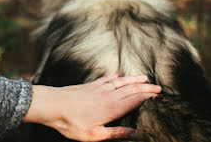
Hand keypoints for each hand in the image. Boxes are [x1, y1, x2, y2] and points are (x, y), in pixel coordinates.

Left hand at [23, 75, 161, 140]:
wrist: (52, 105)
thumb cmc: (71, 123)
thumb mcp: (94, 135)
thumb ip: (116, 133)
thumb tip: (135, 134)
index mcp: (111, 108)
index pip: (135, 100)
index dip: (147, 97)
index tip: (158, 95)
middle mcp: (108, 95)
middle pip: (131, 89)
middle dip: (146, 87)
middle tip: (158, 87)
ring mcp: (99, 88)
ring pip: (121, 82)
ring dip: (134, 79)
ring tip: (144, 78)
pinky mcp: (90, 85)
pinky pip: (107, 78)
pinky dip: (116, 76)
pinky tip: (119, 75)